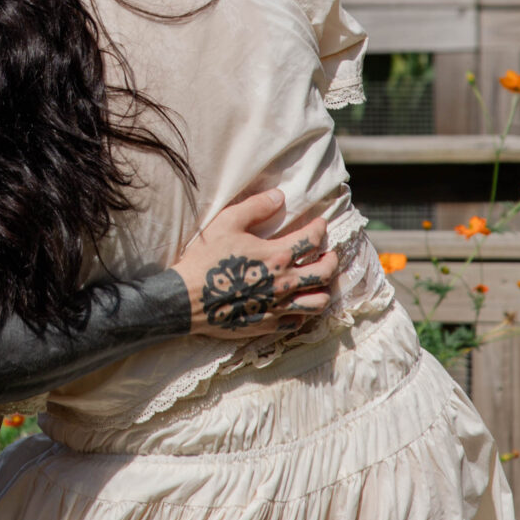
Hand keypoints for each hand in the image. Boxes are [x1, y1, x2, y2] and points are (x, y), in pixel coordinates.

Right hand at [172, 190, 337, 337]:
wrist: (187, 298)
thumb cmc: (206, 258)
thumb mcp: (227, 223)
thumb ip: (256, 207)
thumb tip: (279, 196)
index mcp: (277, 255)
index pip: (312, 240)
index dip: (320, 229)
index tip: (320, 224)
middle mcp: (284, 282)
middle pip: (324, 273)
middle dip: (332, 260)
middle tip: (330, 254)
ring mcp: (278, 306)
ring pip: (317, 302)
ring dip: (324, 289)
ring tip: (320, 282)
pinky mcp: (268, 324)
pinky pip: (297, 322)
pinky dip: (303, 313)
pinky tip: (298, 305)